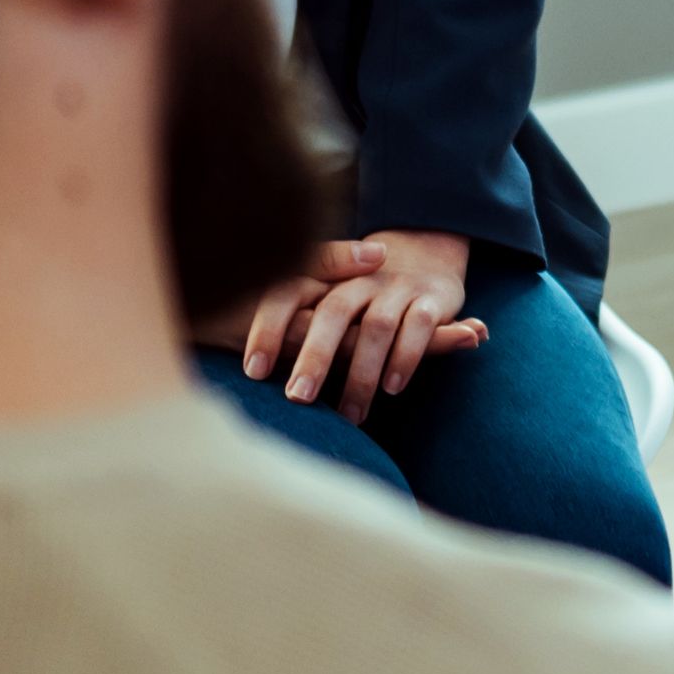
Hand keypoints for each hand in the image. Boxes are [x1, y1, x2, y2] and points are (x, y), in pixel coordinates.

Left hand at [241, 227, 486, 422]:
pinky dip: (406, 357)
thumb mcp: (323, 305)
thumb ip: (292, 329)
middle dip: (315, 357)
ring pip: (377, 326)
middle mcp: (359, 279)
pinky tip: (392, 388)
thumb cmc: (359, 299)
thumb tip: (242, 370)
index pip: (288, 294)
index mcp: (325, 278)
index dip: (269, 329)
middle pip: (333, 312)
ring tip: (350, 414)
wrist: (426, 260)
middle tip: (297, 397)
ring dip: (362, 373)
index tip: (253, 372)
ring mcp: (396, 287)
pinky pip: (418, 327)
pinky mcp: (432, 298)